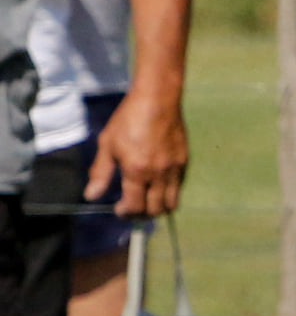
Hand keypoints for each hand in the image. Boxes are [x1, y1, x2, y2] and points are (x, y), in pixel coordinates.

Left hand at [87, 87, 187, 217]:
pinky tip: (157, 183)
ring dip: (158, 207)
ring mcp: (174, 170)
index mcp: (136, 171)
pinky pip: (178, 187)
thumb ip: (101, 172)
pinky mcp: (184, 162)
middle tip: (133, 208)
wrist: (157, 100)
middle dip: (142, 214)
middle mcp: (158, 175)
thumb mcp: (108, 144)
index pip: (135, 206)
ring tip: (148, 201)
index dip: (126, 213)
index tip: (119, 209)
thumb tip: (92, 196)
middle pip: (155, 210)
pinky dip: (168, 192)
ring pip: (171, 203)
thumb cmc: (128, 120)